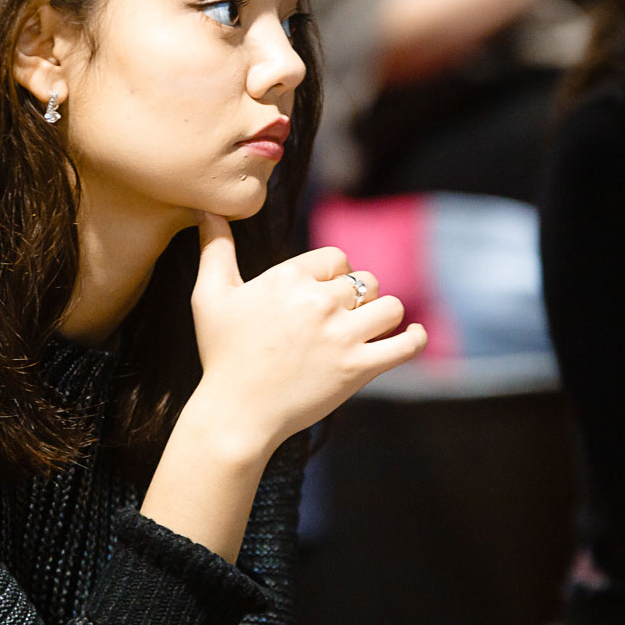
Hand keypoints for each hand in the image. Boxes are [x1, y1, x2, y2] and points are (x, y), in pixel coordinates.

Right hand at [189, 212, 426, 458]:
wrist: (236, 413)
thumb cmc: (221, 354)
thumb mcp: (209, 297)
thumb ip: (214, 250)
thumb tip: (209, 210)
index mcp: (289, 278)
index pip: (336, 258)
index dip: (334, 274)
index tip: (322, 293)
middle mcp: (319, 302)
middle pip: (364, 281)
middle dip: (356, 297)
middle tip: (339, 318)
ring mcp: (342, 336)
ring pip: (389, 307)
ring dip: (381, 315)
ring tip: (368, 328)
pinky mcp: (358, 369)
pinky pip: (405, 345)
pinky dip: (415, 338)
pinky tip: (415, 335)